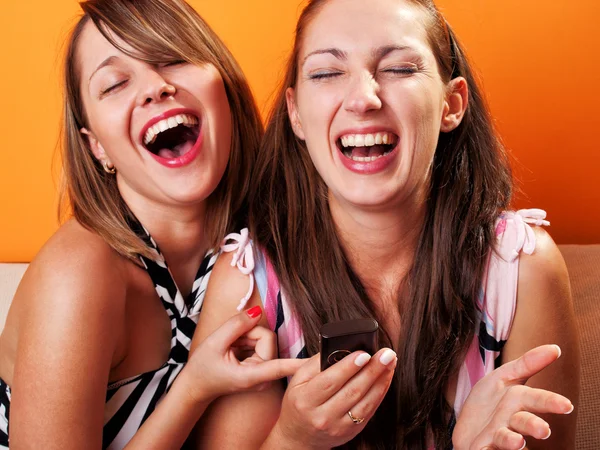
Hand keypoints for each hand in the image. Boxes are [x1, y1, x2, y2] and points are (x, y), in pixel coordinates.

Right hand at [182, 306, 306, 402]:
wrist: (195, 386)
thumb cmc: (202, 369)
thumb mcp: (214, 343)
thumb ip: (237, 325)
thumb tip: (257, 311)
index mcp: (252, 376)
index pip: (280, 366)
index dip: (298, 363)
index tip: (318, 361)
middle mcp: (262, 377)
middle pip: (268, 339)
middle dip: (248, 333)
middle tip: (230, 341)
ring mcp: (263, 374)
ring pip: (264, 339)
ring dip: (246, 337)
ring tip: (230, 348)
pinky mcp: (262, 367)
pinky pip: (261, 344)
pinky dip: (246, 342)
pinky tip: (234, 350)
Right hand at [272, 347, 396, 449]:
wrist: (299, 436)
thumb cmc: (299, 402)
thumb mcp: (298, 380)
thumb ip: (316, 363)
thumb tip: (339, 348)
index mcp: (305, 400)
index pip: (330, 382)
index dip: (348, 367)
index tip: (364, 353)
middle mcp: (322, 416)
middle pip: (352, 391)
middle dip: (372, 370)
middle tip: (386, 354)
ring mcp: (338, 426)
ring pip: (365, 402)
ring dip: (381, 380)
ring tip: (390, 362)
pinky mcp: (352, 431)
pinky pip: (370, 410)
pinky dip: (380, 392)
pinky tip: (386, 377)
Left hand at [452, 344, 573, 449]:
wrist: (466, 428)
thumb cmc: (489, 404)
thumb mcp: (504, 378)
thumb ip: (527, 364)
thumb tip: (555, 348)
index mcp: (518, 403)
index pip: (536, 400)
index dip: (549, 402)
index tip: (565, 405)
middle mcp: (511, 422)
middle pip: (524, 423)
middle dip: (533, 425)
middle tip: (543, 430)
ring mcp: (496, 436)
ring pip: (506, 439)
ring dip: (511, 441)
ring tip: (516, 442)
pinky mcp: (481, 448)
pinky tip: (485, 449)